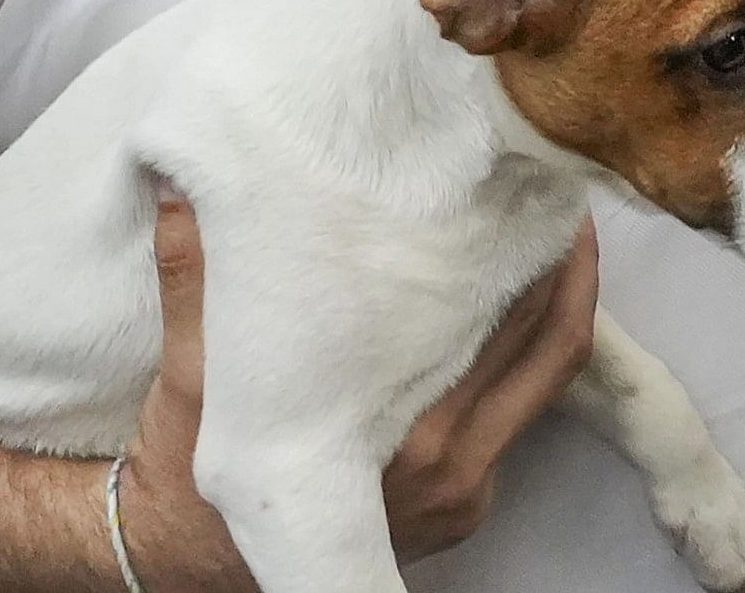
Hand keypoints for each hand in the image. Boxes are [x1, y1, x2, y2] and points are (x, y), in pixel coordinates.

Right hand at [122, 195, 598, 587]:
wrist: (195, 564)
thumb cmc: (194, 476)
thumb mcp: (188, 379)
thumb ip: (194, 282)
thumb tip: (181, 189)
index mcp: (403, 437)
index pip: (518, 334)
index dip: (549, 262)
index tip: (544, 197)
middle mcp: (447, 468)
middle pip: (549, 353)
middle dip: (563, 273)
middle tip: (561, 199)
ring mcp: (462, 492)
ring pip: (539, 385)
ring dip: (549, 313)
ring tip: (547, 237)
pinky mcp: (463, 504)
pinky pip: (511, 420)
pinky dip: (518, 361)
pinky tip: (498, 308)